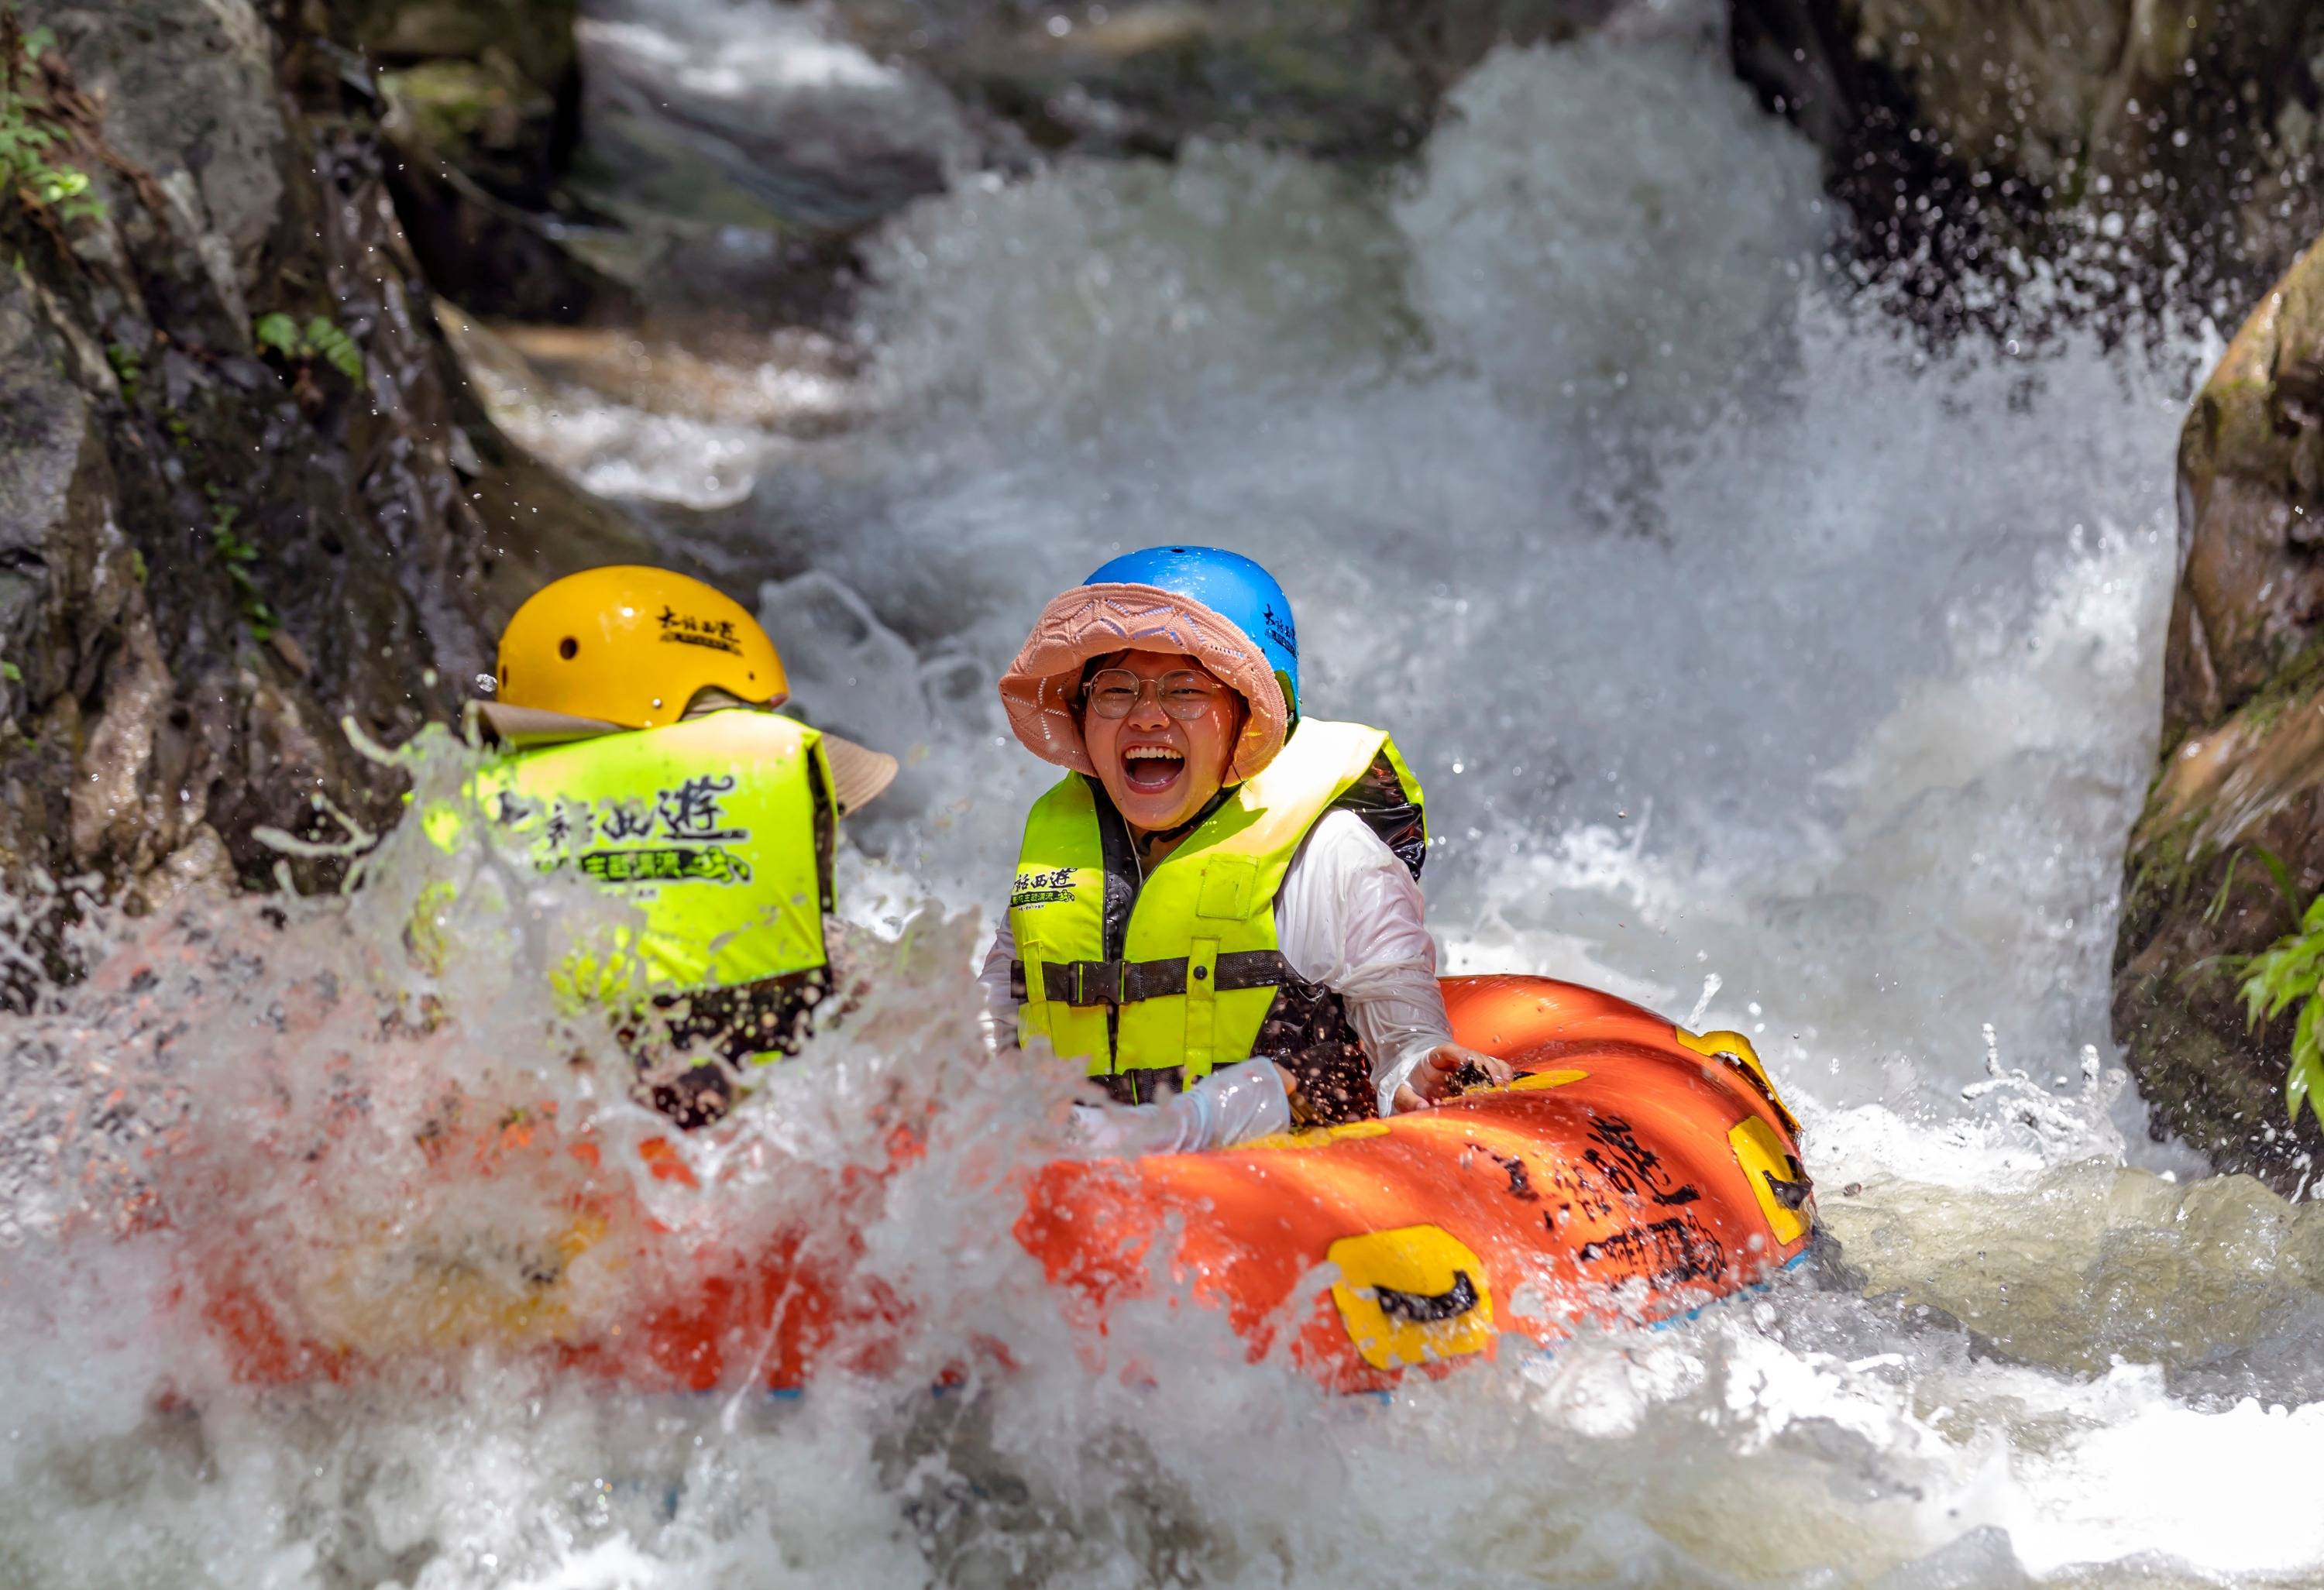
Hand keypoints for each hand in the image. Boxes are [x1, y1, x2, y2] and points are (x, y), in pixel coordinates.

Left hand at [1390, 1044, 1512, 1112]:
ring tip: (1503, 1086)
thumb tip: (1423, 1107)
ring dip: (1497, 1071)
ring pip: (1486, 1061)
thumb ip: (1408, 1099)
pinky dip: (1502, 1074)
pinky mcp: (1477, 1073)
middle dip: (1484, 1066)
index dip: (1459, 1054)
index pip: (1447, 1050)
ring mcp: (1467, 1064)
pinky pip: (1494, 1068)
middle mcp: (1454, 1058)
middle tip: (1494, 1082)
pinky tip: (1508, 1085)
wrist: (1416, 1080)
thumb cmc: (1410, 1085)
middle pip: (1473, 1055)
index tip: (1468, 1061)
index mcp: (1433, 1058)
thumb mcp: (1401, 1093)